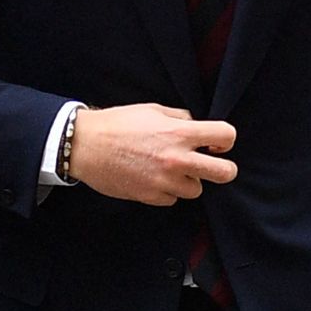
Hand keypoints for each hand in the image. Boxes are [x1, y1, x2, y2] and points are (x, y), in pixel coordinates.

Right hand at [67, 104, 236, 205]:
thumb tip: (195, 126)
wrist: (85, 146)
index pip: (225, 135)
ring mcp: (165, 181)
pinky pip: (172, 199)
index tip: (217, 144)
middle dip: (223, 168)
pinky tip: (153, 178)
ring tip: (170, 170)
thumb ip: (179, 118)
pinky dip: (167, 191)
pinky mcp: (151, 197)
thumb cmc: (116, 124)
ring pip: (196, 190)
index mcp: (179, 133)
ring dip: (188, 181)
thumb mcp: (152, 110)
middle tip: (211, 165)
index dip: (225, 139)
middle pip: (225, 172)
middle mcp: (177, 159)